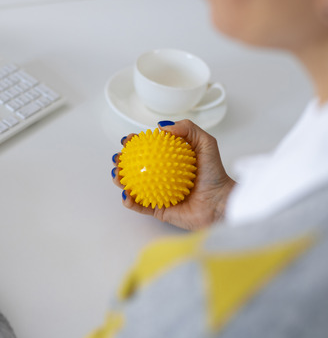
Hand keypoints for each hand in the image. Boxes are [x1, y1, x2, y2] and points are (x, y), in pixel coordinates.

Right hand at [111, 120, 235, 229]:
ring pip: (133, 186)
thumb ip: (188, 129)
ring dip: (120, 180)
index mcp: (170, 161)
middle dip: (121, 162)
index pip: (148, 149)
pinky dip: (130, 201)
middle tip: (118, 158)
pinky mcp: (158, 210)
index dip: (135, 143)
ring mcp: (158, 193)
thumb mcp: (206, 143)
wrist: (220, 203)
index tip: (128, 140)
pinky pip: (140, 206)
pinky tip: (126, 195)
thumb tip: (162, 127)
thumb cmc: (216, 175)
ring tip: (117, 176)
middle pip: (135, 167)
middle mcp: (162, 176)